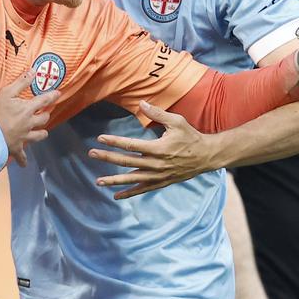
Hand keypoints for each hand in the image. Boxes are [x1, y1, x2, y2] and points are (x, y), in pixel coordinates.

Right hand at [0, 72, 58, 167]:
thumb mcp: (6, 93)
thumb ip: (21, 83)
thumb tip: (34, 71)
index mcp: (28, 109)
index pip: (44, 100)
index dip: (52, 96)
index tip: (58, 93)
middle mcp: (30, 123)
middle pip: (44, 119)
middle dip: (46, 115)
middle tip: (45, 113)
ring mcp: (24, 137)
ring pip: (39, 136)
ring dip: (41, 133)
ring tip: (42, 133)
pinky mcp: (17, 148)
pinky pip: (22, 156)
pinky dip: (23, 160)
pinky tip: (24, 165)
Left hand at [89, 101, 213, 198]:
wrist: (207, 156)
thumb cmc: (191, 137)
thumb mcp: (177, 122)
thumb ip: (157, 113)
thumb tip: (141, 103)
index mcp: (158, 148)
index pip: (131, 145)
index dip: (114, 141)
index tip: (100, 138)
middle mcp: (156, 164)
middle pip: (127, 162)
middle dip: (108, 157)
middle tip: (91, 153)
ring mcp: (158, 175)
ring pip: (132, 179)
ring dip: (114, 180)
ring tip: (98, 181)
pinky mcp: (161, 182)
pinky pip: (142, 189)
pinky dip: (129, 193)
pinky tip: (115, 195)